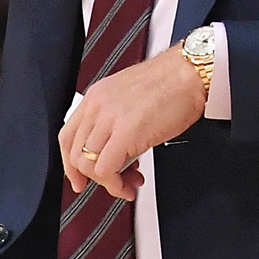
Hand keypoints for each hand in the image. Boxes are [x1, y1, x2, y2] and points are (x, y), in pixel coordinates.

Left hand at [58, 46, 205, 200]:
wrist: (190, 74)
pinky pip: (106, 169)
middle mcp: (97, 106)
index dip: (71, 163)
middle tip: (113, 183)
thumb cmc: (171, 85)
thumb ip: (116, 121)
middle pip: (75, 154)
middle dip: (92, 178)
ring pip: (87, 164)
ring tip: (128, 184)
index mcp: (96, 97)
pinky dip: (116, 185)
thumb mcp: (130, 99)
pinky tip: (131, 184)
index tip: (80, 178)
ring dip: (108, 183)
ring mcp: (109, 118)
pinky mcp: (125, 133)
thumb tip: (115, 149)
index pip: (68, 136)